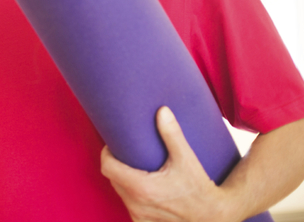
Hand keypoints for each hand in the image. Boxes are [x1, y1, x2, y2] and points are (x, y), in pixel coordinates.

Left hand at [100, 107, 232, 221]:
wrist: (215, 216)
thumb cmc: (200, 189)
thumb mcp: (186, 159)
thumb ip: (172, 134)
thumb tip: (162, 111)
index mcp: (141, 187)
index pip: (108, 167)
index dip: (107, 154)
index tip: (113, 145)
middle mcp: (136, 204)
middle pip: (112, 178)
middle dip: (116, 164)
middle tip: (126, 153)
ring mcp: (139, 216)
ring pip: (120, 193)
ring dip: (124, 180)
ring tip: (135, 168)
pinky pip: (129, 206)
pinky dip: (132, 195)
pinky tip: (143, 187)